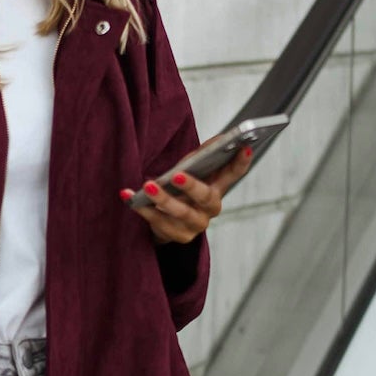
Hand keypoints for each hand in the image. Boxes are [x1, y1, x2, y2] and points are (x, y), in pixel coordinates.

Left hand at [122, 139, 253, 243]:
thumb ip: (203, 155)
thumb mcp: (191, 169)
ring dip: (163, 199)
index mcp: (217, 187)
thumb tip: (220, 138)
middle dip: (191, 186)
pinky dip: (143, 209)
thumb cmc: (180, 189)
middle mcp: (211, 207)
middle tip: (177, 176)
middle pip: (205, 197)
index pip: (233, 174)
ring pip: (181, 213)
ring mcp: (197, 224)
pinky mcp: (180, 236)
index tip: (245, 147)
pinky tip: (130, 197)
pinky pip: (160, 223)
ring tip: (148, 187)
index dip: (241, 162)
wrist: (166, 221)